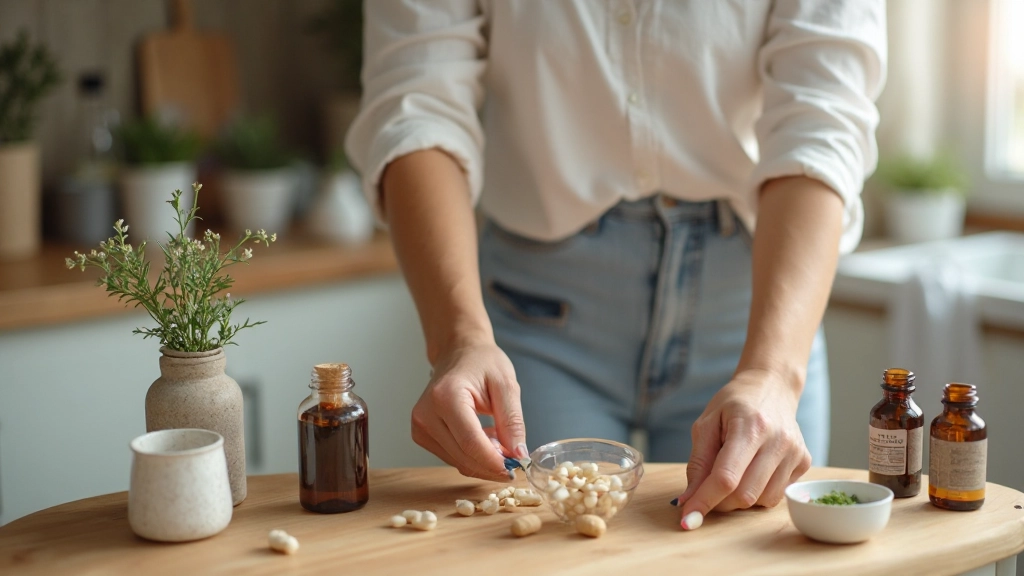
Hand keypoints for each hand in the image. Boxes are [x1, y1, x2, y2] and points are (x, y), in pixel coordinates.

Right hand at [411, 340, 527, 480]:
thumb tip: (519, 454)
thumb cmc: (482, 362)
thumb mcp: (506, 384)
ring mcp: (420, 425)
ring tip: (500, 440)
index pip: (470, 443)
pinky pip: (451, 457)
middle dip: (492, 465)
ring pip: (457, 461)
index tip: (517, 468)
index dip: (494, 462)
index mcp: (446, 396)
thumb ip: (513, 421)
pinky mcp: (421, 434)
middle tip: (516, 460)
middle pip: (463, 456)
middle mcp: (426, 413)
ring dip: (483, 461)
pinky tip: (484, 439)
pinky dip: (471, 456)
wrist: (458, 352)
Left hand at [677, 369, 810, 516]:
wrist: (771, 387)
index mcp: (750, 427)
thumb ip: (697, 464)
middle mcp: (778, 441)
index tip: (688, 518)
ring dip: (740, 498)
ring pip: (762, 500)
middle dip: (720, 502)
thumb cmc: (734, 404)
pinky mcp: (804, 461)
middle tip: (707, 492)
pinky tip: (753, 469)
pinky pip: (777, 495)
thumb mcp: (706, 424)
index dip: (705, 501)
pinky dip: (758, 492)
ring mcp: (795, 453)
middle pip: (745, 494)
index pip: (726, 477)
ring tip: (733, 472)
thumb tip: (688, 501)